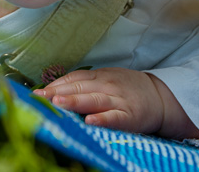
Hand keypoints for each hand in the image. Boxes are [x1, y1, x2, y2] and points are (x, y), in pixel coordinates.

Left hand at [33, 67, 198, 140]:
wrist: (162, 98)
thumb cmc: (127, 91)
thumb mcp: (106, 82)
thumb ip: (84, 85)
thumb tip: (53, 93)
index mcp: (99, 77)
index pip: (73, 78)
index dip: (55, 85)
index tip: (36, 92)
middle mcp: (107, 85)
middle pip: (80, 87)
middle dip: (58, 92)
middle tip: (40, 98)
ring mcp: (119, 99)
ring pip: (94, 99)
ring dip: (75, 101)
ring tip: (57, 104)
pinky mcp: (131, 115)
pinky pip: (115, 117)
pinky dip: (103, 119)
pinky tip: (90, 121)